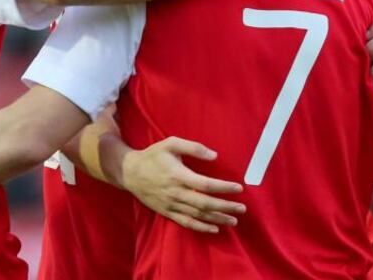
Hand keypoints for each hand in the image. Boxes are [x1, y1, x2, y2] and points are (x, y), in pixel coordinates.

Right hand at [121, 136, 245, 233]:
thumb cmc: (153, 156)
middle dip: (225, 207)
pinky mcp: (167, 212)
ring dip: (217, 219)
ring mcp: (171, 205)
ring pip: (198, 216)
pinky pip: (186, 223)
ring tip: (234, 221)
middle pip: (205, 204)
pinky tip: (214, 229)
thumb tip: (214, 156)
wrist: (130, 172)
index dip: (224, 188)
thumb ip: (193, 147)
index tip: (239, 188)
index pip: (206, 185)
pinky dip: (201, 227)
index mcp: (178, 175)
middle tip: (242, 208)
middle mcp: (176, 193)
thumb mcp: (171, 144)